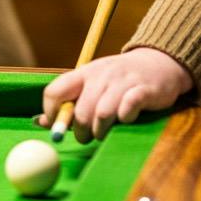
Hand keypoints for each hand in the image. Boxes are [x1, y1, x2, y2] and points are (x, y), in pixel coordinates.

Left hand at [38, 48, 193, 142]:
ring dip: (100, 131)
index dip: (52, 114)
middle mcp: (100, 75)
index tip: (59, 126)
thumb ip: (68, 102)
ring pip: (102, 114)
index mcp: (83, 73)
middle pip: (79, 111)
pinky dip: (125, 118)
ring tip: (104, 133)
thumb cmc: (119, 80)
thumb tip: (40, 122)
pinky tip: (126, 119)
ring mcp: (122, 82)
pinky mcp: (144, 90)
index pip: (54, 92)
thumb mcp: (91, 85)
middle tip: (85, 137)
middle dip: (80, 132)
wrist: (159, 62)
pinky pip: (128, 108)